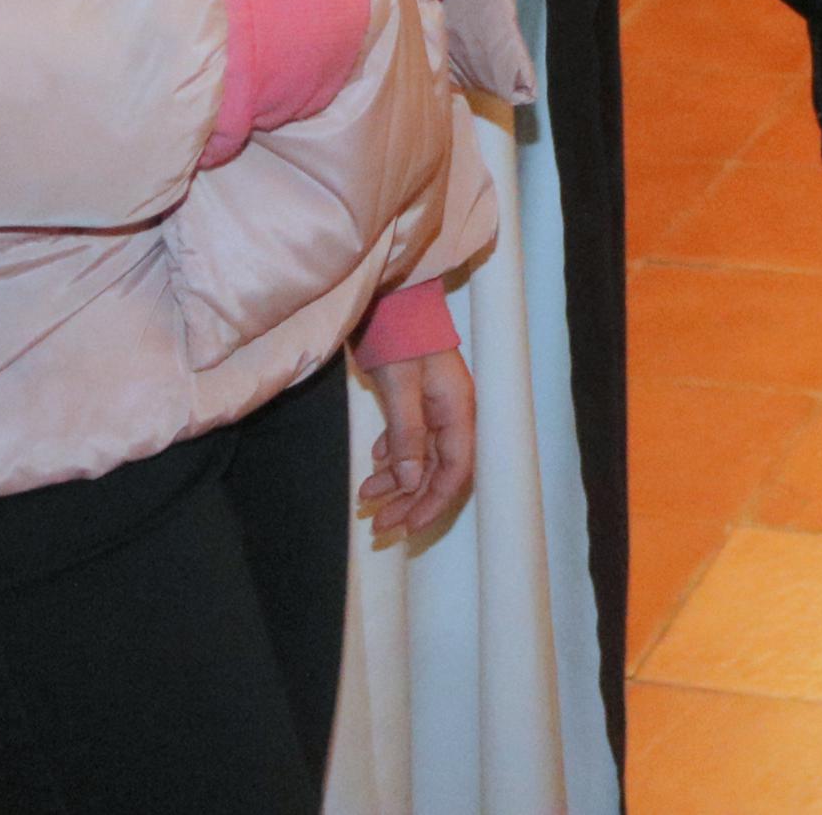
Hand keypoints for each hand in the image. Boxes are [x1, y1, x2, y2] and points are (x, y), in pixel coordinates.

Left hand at [359, 349, 475, 544]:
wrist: (390, 295)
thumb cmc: (399, 334)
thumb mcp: (401, 385)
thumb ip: (407, 434)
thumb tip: (409, 482)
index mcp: (457, 410)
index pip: (455, 470)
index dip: (433, 502)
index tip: (407, 526)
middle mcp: (451, 412)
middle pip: (437, 469)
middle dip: (409, 500)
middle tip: (378, 524)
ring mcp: (434, 405)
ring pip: (420, 457)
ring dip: (396, 481)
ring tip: (365, 496)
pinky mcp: (415, 397)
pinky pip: (410, 439)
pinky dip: (393, 456)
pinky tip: (376, 463)